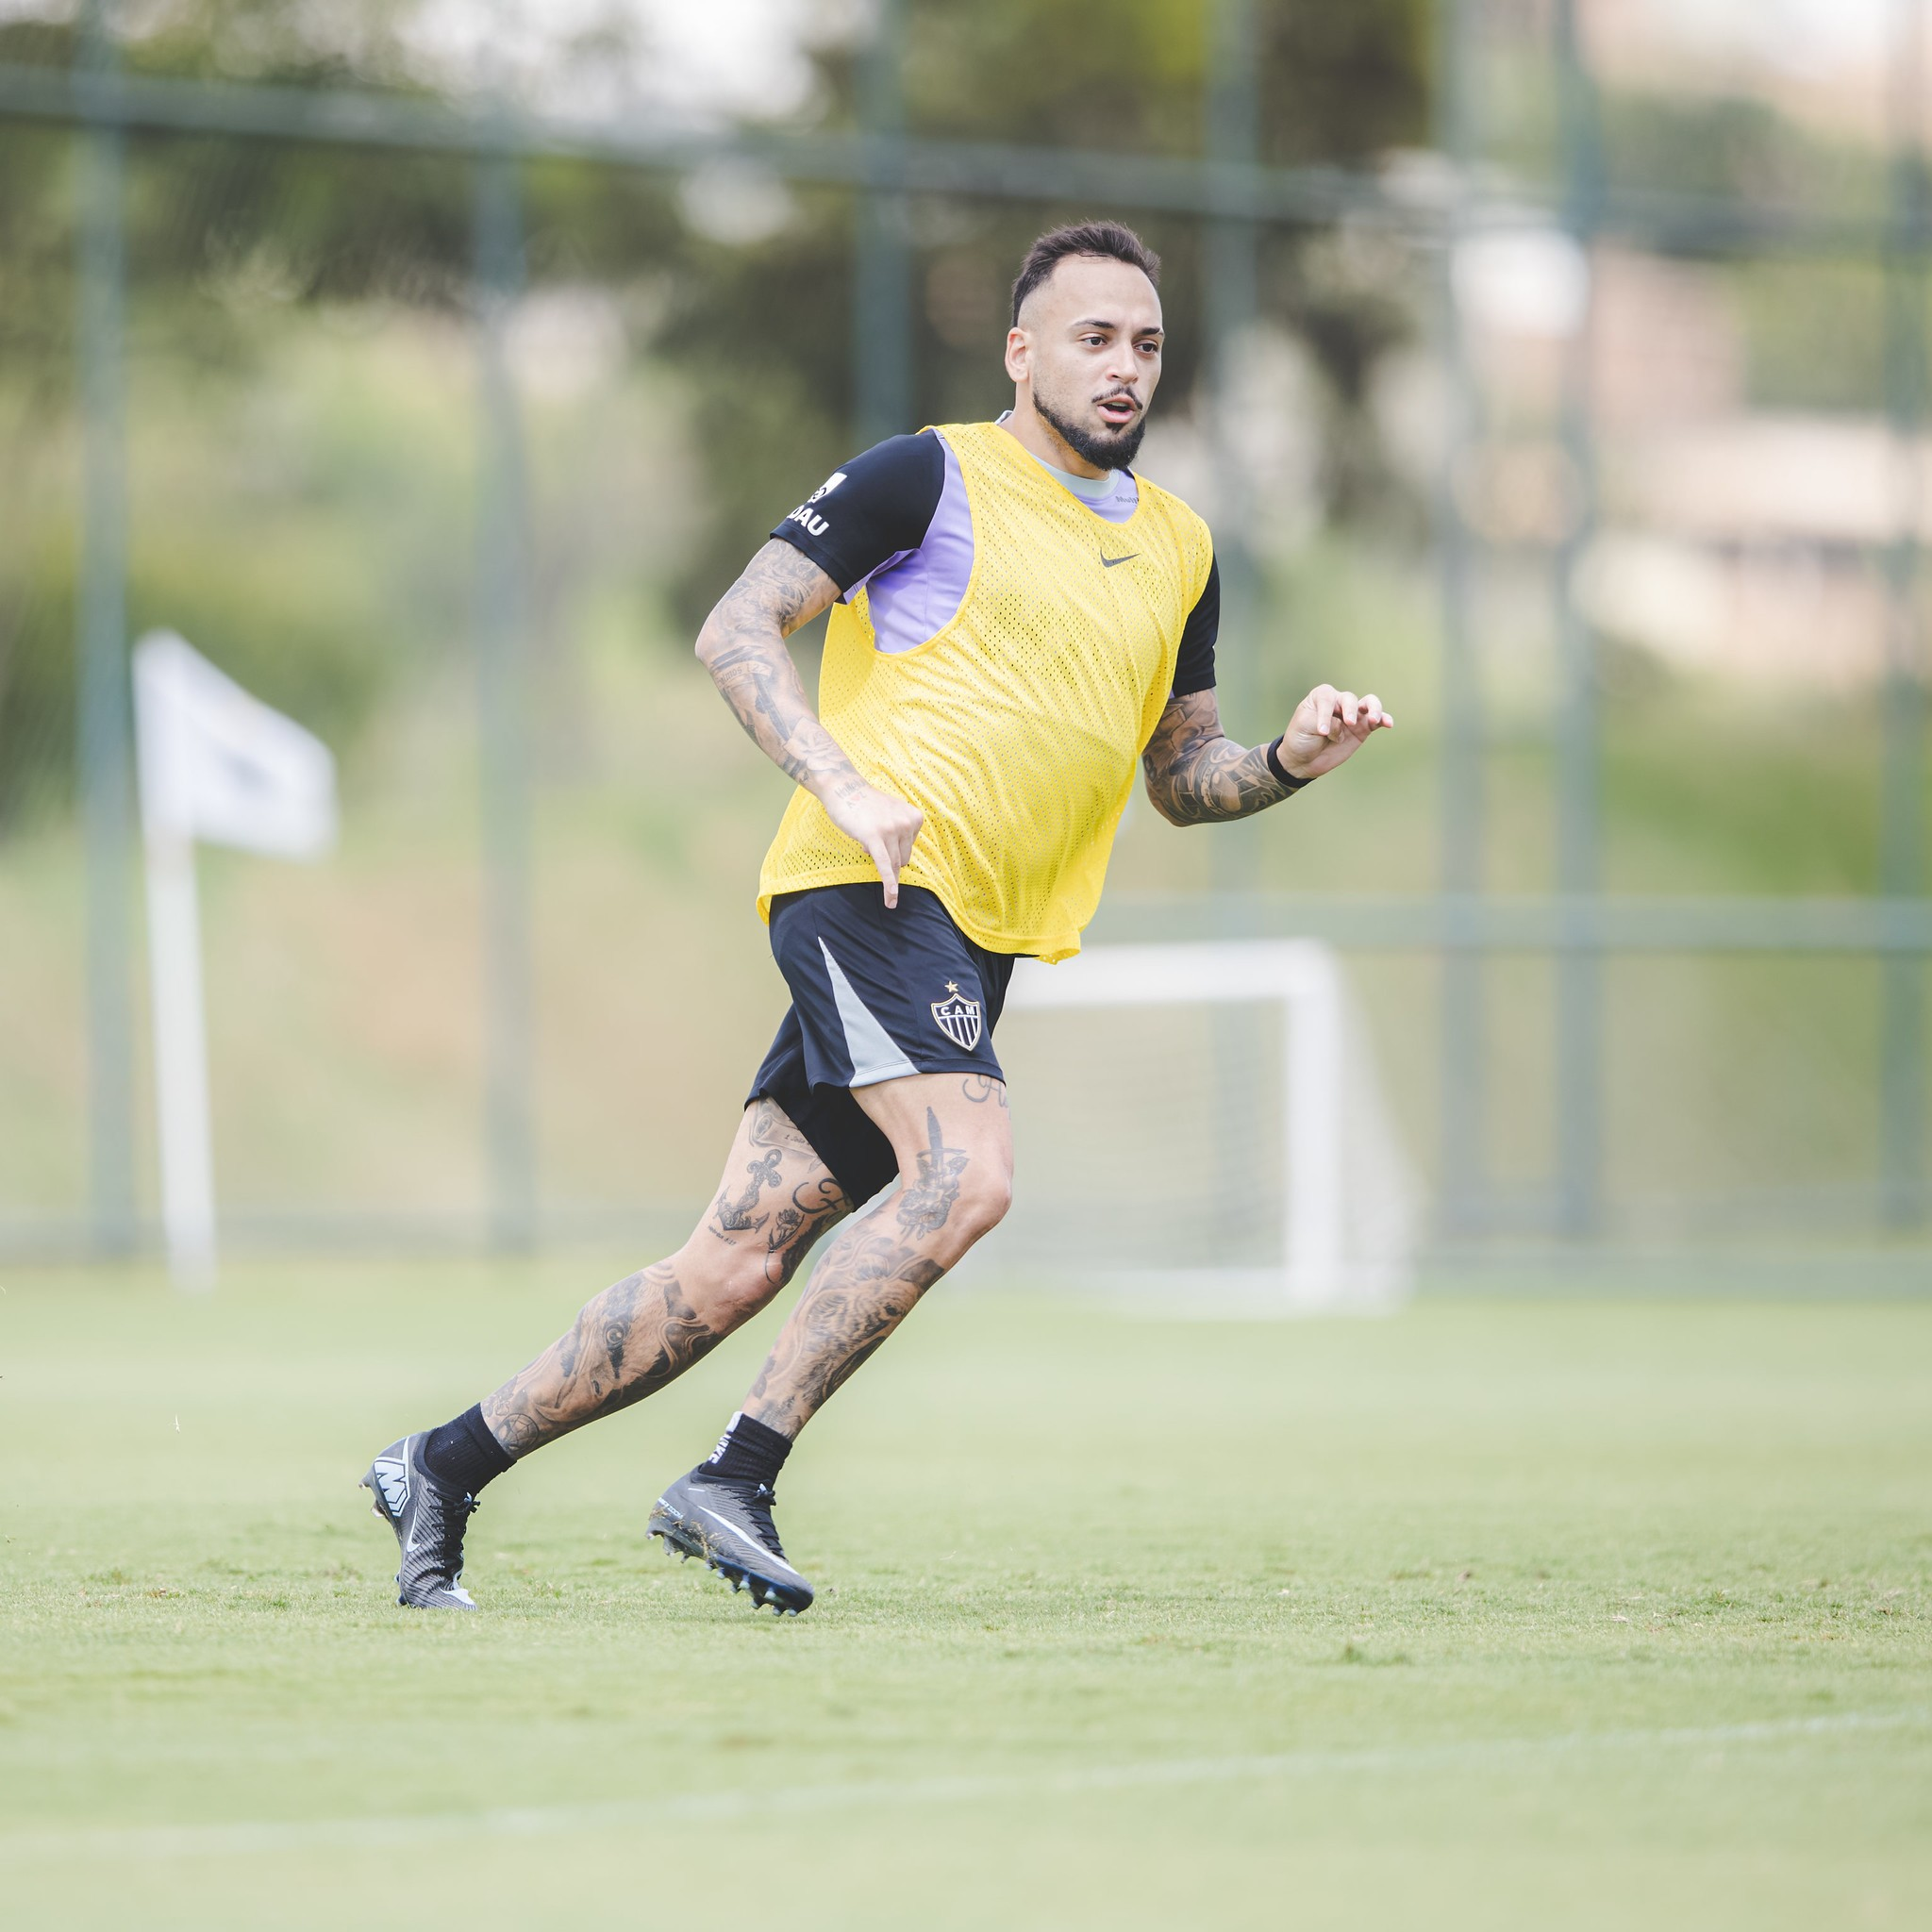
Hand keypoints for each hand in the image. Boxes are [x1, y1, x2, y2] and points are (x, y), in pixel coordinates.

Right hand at [821, 776, 924, 908]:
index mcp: (915, 818)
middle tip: (871, 834)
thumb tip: (895, 866)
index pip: (909, 848)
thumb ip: (900, 836)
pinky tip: (891, 899)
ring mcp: (891, 830)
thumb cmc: (867, 804)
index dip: (893, 846)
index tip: (881, 830)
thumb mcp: (893, 815)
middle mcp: (906, 823)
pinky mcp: (874, 837)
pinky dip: (889, 884)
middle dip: (888, 857)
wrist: (844, 788)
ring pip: (893, 864)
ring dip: (882, 865)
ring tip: (865, 837)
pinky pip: (884, 865)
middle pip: (903, 859)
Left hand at [1276, 685, 1393, 783]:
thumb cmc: (1300, 738)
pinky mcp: (1362, 729)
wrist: (1303, 760)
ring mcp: (1353, 715)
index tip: (1321, 731)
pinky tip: (1388, 723)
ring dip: (1374, 708)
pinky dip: (1384, 719)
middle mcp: (1339, 702)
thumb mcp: (1304, 725)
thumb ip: (1325, 720)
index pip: (1328, 697)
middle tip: (1349, 723)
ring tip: (1374, 719)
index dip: (1326, 713)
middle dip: (1350, 709)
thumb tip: (1345, 726)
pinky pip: (1377, 720)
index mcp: (1321, 697)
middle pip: (1349, 698)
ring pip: (1369, 703)